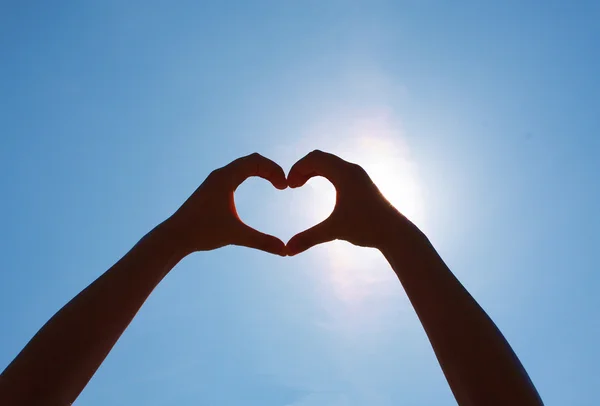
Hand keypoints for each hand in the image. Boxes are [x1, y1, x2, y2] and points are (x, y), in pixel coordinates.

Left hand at [165, 153, 287, 255]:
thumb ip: (262, 241)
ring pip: (242, 166)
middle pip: (251, 160)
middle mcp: (220, 175)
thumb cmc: (202, 232)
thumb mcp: (236, 235)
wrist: (175, 236)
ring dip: (260, 170)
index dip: (274, 171)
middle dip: (270, 169)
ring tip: (275, 184)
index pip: (256, 162)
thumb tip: (285, 251)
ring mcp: (214, 180)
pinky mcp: (211, 188)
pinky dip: (249, 174)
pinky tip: (254, 187)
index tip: (285, 187)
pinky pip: (235, 173)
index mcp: (226, 179)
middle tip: (283, 185)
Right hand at [286, 150, 416, 254]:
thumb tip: (287, 250)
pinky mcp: (361, 182)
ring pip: (329, 162)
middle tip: (291, 185)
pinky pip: (337, 169)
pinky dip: (323, 173)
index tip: (288, 186)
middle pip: (320, 157)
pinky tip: (318, 187)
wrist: (395, 232)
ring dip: (312, 170)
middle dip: (302, 168)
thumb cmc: (366, 228)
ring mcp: (358, 175)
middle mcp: (351, 169)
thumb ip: (309, 238)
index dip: (296, 169)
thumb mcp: (334, 231)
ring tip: (300, 185)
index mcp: (344, 174)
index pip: (314, 159)